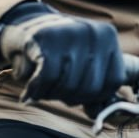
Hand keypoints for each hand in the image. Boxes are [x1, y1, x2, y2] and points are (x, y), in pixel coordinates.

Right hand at [0, 3, 124, 104]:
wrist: (24, 24)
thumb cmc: (58, 51)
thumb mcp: (84, 63)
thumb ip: (96, 88)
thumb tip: (98, 113)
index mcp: (108, 36)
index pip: (115, 81)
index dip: (96, 96)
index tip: (80, 94)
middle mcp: (93, 32)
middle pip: (91, 87)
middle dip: (71, 97)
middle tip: (56, 88)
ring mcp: (70, 32)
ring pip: (69, 85)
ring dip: (51, 94)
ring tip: (43, 83)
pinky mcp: (44, 37)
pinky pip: (47, 78)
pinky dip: (36, 90)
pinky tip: (31, 89)